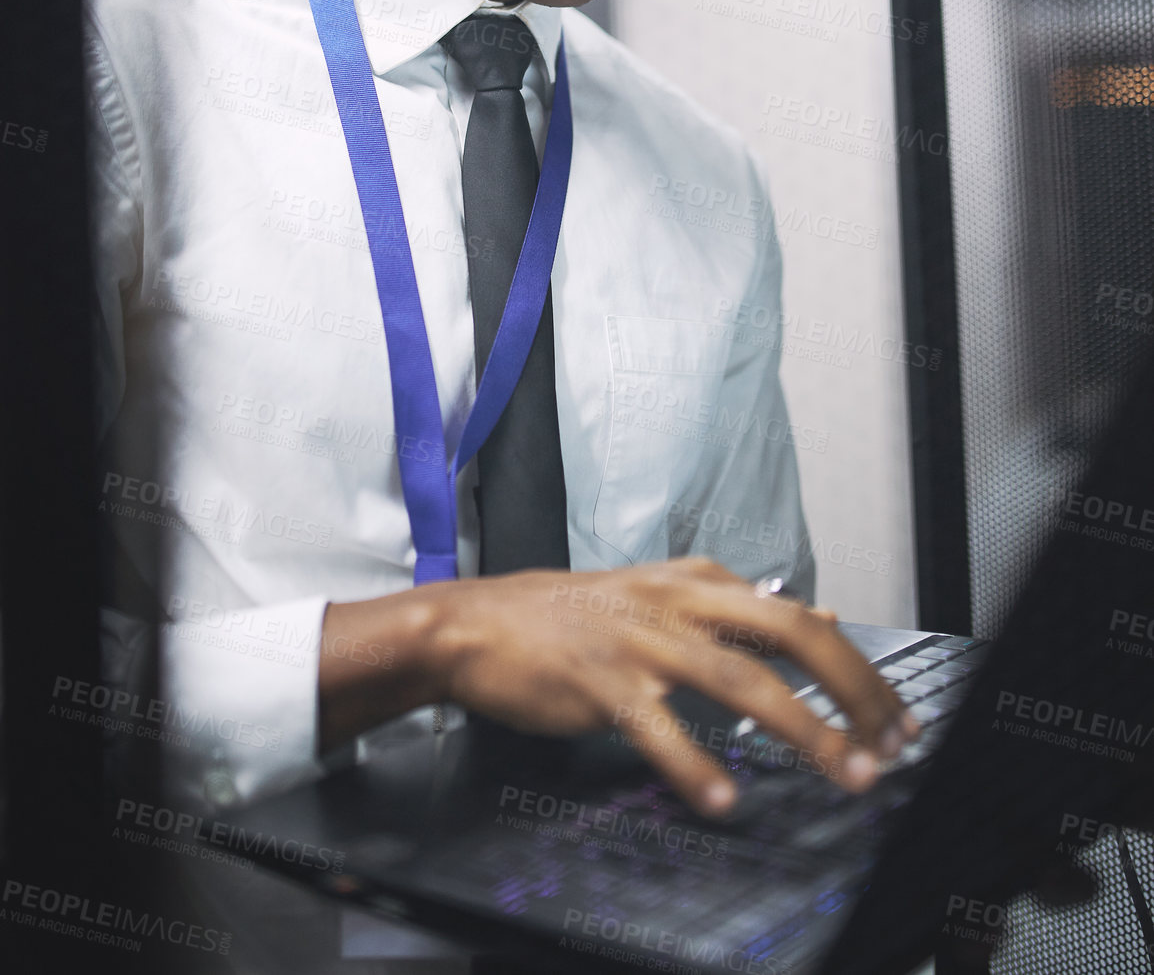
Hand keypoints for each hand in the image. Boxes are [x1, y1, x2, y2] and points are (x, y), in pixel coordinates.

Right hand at [320, 557, 916, 815]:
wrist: (476, 624)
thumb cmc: (570, 617)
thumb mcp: (659, 594)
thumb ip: (733, 607)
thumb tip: (817, 613)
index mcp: (696, 581)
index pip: (796, 616)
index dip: (854, 666)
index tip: (893, 715)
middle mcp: (677, 602)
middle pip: (787, 634)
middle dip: (851, 688)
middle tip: (893, 742)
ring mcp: (640, 641)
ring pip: (739, 680)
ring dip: (803, 731)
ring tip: (847, 774)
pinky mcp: (600, 682)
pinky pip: (658, 727)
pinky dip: (695, 765)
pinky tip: (724, 800)